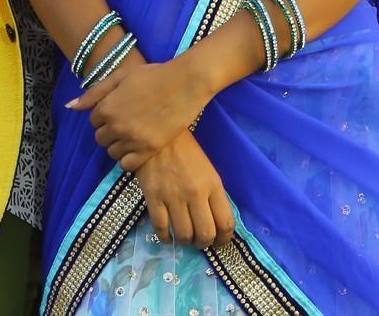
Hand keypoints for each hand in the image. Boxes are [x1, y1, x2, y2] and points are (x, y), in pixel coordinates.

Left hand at [67, 58, 209, 171]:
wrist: (185, 83)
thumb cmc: (153, 75)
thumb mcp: (120, 77)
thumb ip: (94, 93)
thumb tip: (70, 107)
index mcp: (107, 107)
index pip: (93, 121)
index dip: (105, 116)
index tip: (120, 110)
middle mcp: (116, 125)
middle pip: (100, 139)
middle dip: (110, 132)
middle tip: (127, 122)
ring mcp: (132, 139)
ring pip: (112, 153)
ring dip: (119, 145)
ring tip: (134, 134)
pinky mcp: (149, 150)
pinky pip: (127, 164)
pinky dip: (129, 159)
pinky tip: (138, 148)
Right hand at [131, 131, 234, 248]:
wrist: (158, 135)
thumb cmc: (186, 152)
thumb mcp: (208, 171)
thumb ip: (213, 196)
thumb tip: (214, 223)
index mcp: (213, 185)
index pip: (225, 223)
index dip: (224, 239)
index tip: (219, 241)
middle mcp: (195, 193)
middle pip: (205, 234)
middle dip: (204, 244)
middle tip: (200, 241)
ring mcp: (173, 197)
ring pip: (183, 235)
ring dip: (186, 242)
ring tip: (185, 238)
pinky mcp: (153, 198)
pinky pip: (161, 228)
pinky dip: (166, 238)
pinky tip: (168, 236)